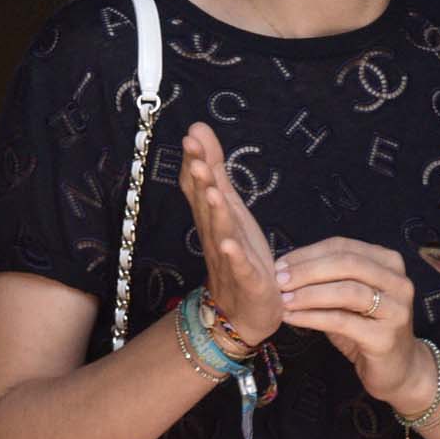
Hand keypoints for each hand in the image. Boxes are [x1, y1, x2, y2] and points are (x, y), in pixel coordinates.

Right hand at [178, 121, 280, 349]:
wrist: (241, 311)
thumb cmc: (237, 254)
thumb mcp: (228, 206)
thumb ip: (214, 168)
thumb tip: (197, 128)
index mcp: (214, 216)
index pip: (201, 186)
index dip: (196, 162)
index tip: (191, 136)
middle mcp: (218, 234)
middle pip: (207, 206)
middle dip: (202, 182)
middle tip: (196, 158)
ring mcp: (231, 258)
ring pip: (222, 232)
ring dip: (216, 213)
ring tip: (213, 192)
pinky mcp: (248, 280)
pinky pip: (240, 267)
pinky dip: (235, 256)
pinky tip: (231, 244)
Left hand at [274, 237, 426, 411]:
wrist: (400, 370)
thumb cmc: (368, 331)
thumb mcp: (348, 300)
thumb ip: (327, 280)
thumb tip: (285, 269)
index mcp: (388, 263)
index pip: (343, 247)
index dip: (308, 253)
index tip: (279, 264)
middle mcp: (398, 282)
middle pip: (347, 263)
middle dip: (307, 270)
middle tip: (278, 280)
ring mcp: (396, 309)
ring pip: (347, 291)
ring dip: (309, 294)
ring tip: (282, 300)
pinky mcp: (385, 337)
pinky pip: (342, 321)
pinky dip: (313, 317)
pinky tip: (293, 318)